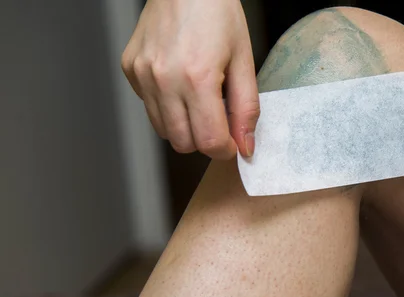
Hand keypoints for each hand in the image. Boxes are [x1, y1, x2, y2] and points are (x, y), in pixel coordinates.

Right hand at [121, 0, 259, 157]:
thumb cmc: (217, 14)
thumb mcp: (244, 60)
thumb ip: (246, 109)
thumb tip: (245, 146)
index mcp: (198, 78)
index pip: (209, 141)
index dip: (226, 149)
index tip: (233, 142)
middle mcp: (164, 80)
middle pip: (184, 143)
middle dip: (205, 140)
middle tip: (218, 120)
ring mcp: (142, 75)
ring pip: (164, 131)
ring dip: (185, 127)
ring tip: (199, 100)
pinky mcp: (129, 70)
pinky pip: (150, 108)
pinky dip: (167, 107)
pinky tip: (179, 84)